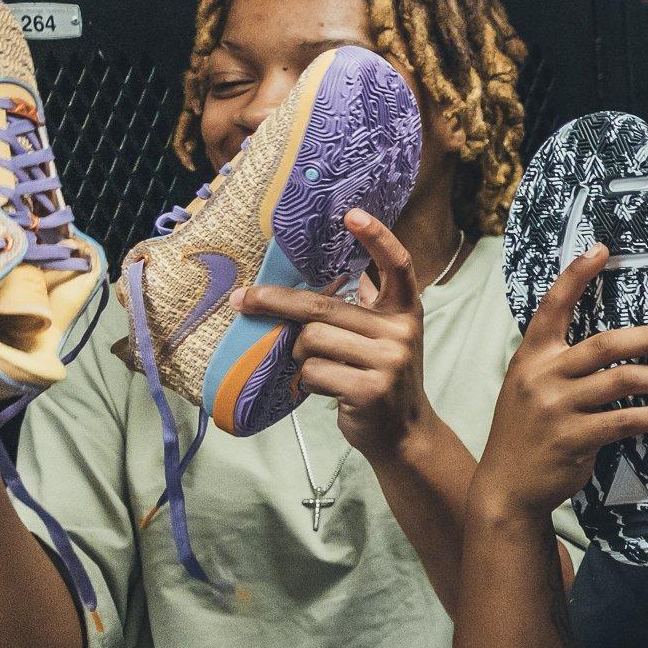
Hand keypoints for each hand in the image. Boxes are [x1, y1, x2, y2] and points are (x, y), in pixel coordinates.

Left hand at [244, 210, 433, 463]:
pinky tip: (326, 388)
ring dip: (300, 354)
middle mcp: (401, 331)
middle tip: (242, 299)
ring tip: (317, 366)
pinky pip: (313, 371)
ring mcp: (388, 361)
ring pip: (311, 340)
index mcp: (406, 312)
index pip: (397, 266)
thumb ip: (365, 308)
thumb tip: (330, 275)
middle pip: (323, 306)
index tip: (352, 214)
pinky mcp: (369, 388)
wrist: (404, 433)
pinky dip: (307, 381)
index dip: (377, 237)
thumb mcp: (384, 338)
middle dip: (276, 302)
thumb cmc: (382, 377)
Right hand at [475, 250, 647, 521]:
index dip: (577, 275)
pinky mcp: (573, 438)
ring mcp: (556, 408)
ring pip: (623, 381)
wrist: (507, 487)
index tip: (602, 249)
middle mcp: (541, 376)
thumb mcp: (528, 388)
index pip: (552, 306)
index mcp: (530, 357)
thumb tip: (614, 346)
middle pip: (607, 344)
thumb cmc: (527, 433)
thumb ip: (559, 364)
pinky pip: (625, 420)